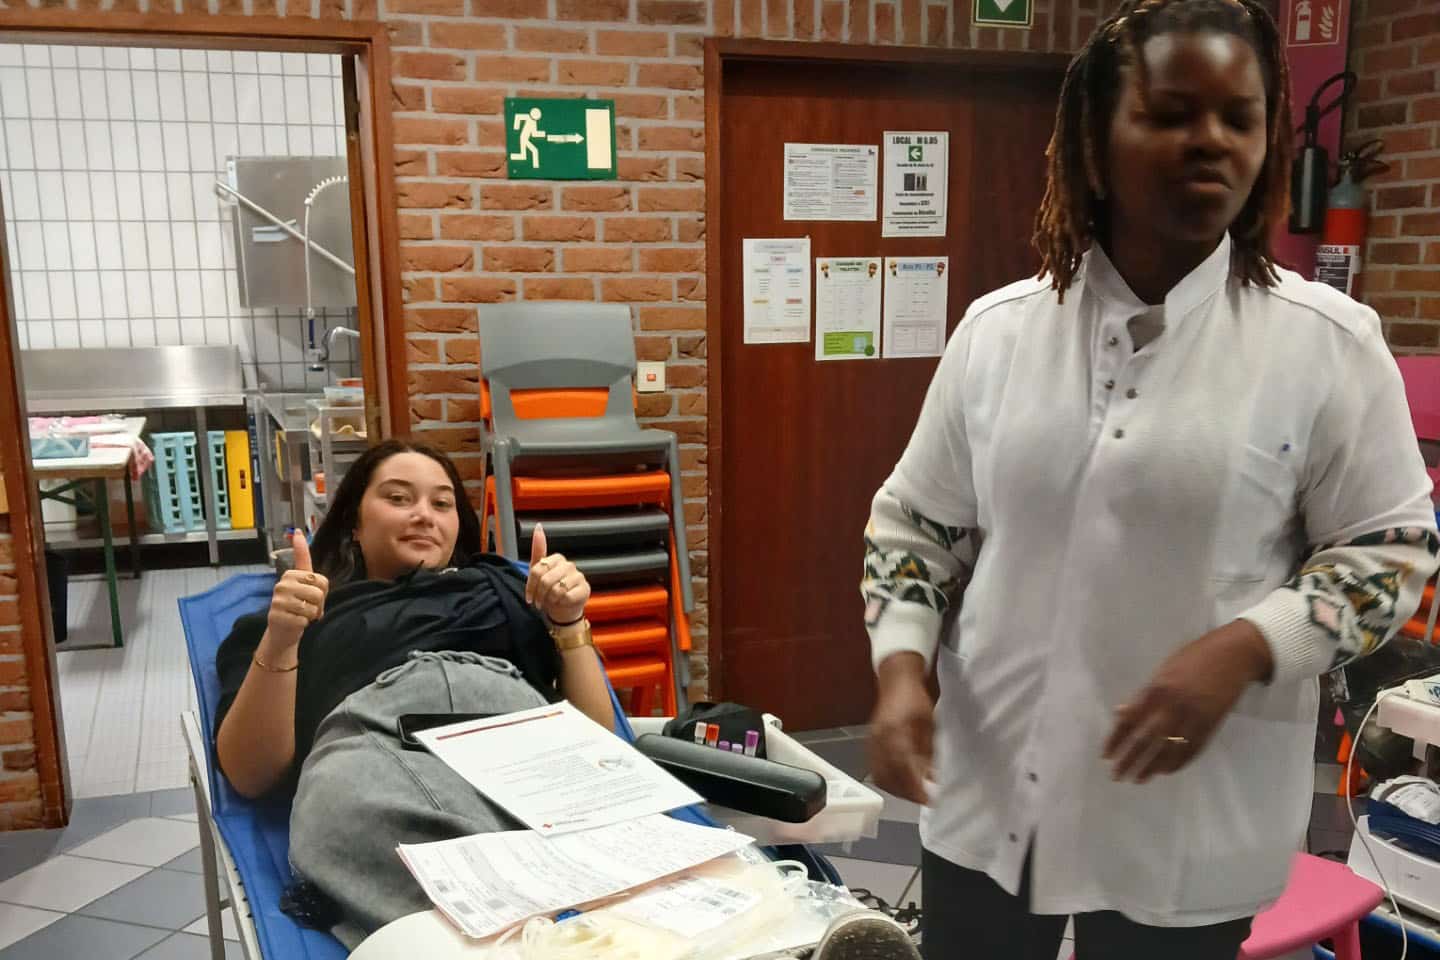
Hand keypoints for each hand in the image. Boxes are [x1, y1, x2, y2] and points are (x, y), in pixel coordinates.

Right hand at [266, 531, 329, 648]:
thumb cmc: (297, 603)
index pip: (318, 579)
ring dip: (311, 615)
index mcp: (290, 574)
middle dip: (319, 604)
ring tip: (302, 614)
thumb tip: (297, 531)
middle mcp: (282, 584)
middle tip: (309, 608)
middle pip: (319, 592)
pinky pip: (304, 620)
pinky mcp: (278, 616)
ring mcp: (278, 600)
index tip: (308, 586)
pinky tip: (295, 622)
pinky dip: (304, 624)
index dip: (322, 591)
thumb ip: (303, 558)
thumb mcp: (303, 581)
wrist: (282, 630)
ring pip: (312, 607)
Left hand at [526, 524, 589, 624]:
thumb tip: (538, 526)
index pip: (537, 570)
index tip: (530, 596)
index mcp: (557, 558)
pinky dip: (561, 603)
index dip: (531, 586)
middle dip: (540, 595)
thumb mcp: (539, 571)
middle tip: (540, 602)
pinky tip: (561, 603)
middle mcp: (569, 565)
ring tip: (550, 602)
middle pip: (546, 580)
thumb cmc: (550, 590)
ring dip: (550, 600)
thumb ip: (538, 549)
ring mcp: (579, 576)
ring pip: (556, 589)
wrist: (564, 609)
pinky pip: (567, 597)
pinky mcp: (585, 589)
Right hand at [868, 653, 935, 804]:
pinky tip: (900, 783)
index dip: (914, 787)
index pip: (903, 767)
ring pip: (879, 775)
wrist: (895, 680)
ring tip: (913, 794)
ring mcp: (872, 741)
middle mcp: (880, 739)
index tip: (928, 799)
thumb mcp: (929, 723)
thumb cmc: (916, 699)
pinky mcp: (869, 743)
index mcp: (896, 732)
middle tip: (923, 799)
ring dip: (895, 789)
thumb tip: (933, 777)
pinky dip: (887, 780)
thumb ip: (929, 751)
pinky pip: (875, 768)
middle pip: (888, 776)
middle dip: (905, 793)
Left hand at [1104, 620, 1274, 783]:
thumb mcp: (1163, 670)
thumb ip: (1144, 695)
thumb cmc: (1193, 658)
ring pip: (1168, 750)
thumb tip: (1122, 713)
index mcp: (1157, 690)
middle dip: (1129, 760)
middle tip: (1117, 776)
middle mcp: (1172, 706)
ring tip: (1139, 779)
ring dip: (1152, 767)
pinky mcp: (1211, 725)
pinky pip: (1192, 749)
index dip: (1116, 739)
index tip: (1106, 755)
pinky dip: (1178, 762)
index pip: (1130, 720)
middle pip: (1146, 740)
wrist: (1232, 655)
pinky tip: (1166, 771)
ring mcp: (1193, 717)